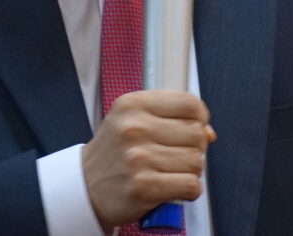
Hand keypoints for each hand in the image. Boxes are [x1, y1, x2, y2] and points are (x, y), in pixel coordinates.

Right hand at [81, 90, 216, 230]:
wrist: (84, 187)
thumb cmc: (114, 154)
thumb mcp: (132, 121)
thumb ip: (171, 119)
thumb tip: (209, 133)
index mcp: (132, 105)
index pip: (188, 103)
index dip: (200, 118)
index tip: (195, 127)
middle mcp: (134, 128)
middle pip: (196, 134)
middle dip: (195, 148)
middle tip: (177, 155)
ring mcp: (138, 158)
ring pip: (196, 162)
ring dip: (190, 171)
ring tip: (171, 172)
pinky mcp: (143, 187)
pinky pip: (190, 185)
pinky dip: (189, 190)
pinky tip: (174, 188)